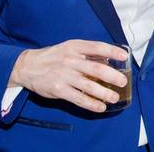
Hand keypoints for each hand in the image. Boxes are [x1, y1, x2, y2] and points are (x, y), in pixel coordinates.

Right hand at [9, 40, 128, 112]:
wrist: (28, 66)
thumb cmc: (53, 56)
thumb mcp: (69, 48)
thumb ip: (87, 54)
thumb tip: (108, 61)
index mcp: (74, 47)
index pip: (97, 47)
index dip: (112, 51)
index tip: (124, 56)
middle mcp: (70, 60)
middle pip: (96, 69)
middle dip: (113, 76)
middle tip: (122, 82)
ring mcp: (65, 76)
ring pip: (90, 86)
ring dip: (105, 93)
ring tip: (114, 97)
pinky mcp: (59, 90)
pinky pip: (79, 99)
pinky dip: (92, 104)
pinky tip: (101, 107)